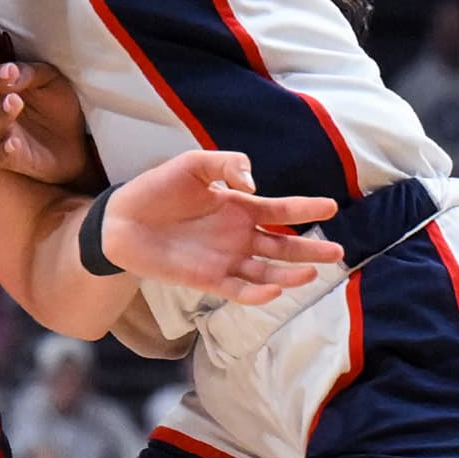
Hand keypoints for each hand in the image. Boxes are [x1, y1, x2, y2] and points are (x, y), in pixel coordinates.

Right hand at [0, 50, 94, 185]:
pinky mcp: (11, 158)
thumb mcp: (48, 78)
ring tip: (15, 101)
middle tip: (7, 72)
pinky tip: (13, 143)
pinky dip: (5, 150)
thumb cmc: (54, 104)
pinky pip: (1, 156)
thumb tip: (10, 71)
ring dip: (1, 112)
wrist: (75, 140)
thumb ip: (28, 73)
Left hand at [96, 151, 343, 301]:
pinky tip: (273, 291)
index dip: (305, 208)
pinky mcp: (207, 279)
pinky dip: (256, 293)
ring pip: (266, 270)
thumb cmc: (157, 188)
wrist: (121, 219)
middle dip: (310, 250)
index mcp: (239, 206)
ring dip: (289, 274)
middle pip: (282, 245)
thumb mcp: (193, 164)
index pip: (280, 208)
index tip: (331, 207)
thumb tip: (254, 185)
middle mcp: (237, 235)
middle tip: (337, 253)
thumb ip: (226, 164)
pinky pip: (238, 289)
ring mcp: (224, 259)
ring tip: (312, 274)